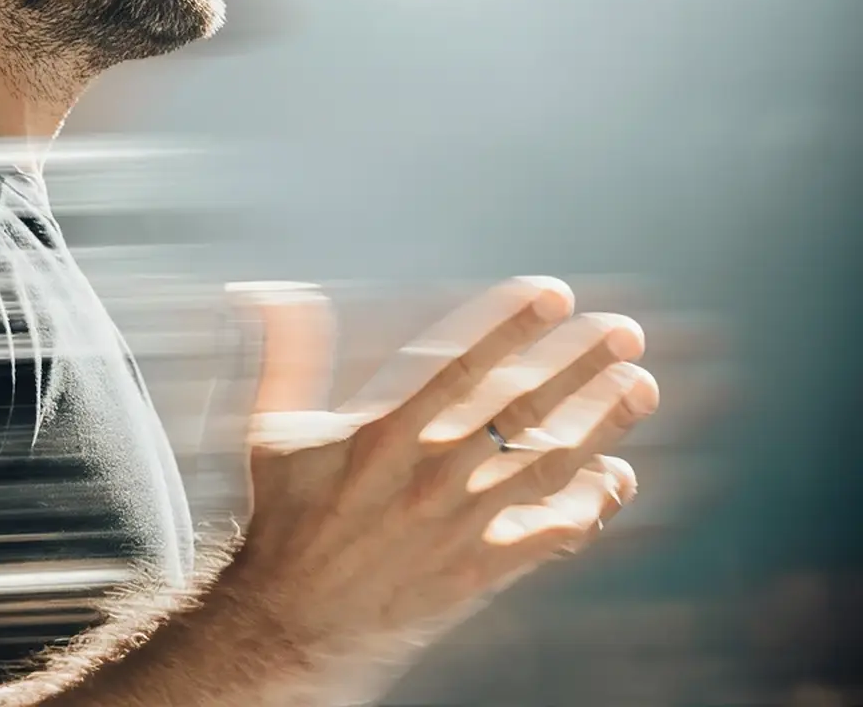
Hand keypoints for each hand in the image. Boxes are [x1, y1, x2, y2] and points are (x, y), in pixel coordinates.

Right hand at [214, 277, 658, 677]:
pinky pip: (552, 534)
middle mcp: (430, 473)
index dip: (511, 326)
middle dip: (578, 364)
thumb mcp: (272, 429)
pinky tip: (617, 476)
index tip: (555, 295)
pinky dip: (591, 506)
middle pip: (521, 408)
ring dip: (602, 424)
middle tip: (626, 333)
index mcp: (382, 431)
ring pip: (549, 464)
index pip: (461, 365)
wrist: (293, 618)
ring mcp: (461, 523)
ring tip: (639, 387)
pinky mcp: (481, 569)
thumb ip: (287, 357)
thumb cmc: (287, 516)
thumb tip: (272, 291)